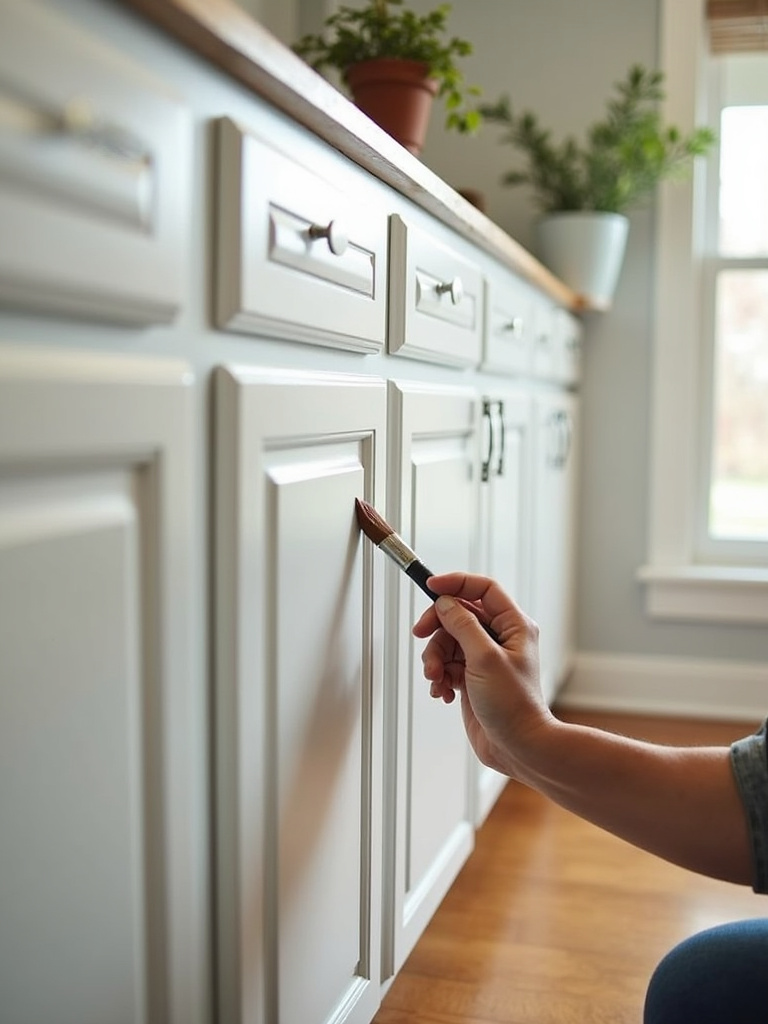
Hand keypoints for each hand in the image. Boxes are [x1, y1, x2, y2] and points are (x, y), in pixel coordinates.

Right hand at [411, 572, 551, 775]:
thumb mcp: (485, 658)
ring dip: (435, 658)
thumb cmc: (513, 705)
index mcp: (513, 625)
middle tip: (420, 636)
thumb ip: (462, 626)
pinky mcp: (472, 678)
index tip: (430, 587)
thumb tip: (445, 603)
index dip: (456, 583)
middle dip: (437, 628)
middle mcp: (500, 638)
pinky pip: (446, 664)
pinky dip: (439, 675)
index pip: (483, 589)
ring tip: (436, 679)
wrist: (518, 747)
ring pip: (448, 641)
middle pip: (458, 615)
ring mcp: (484, 658)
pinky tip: (443, 693)